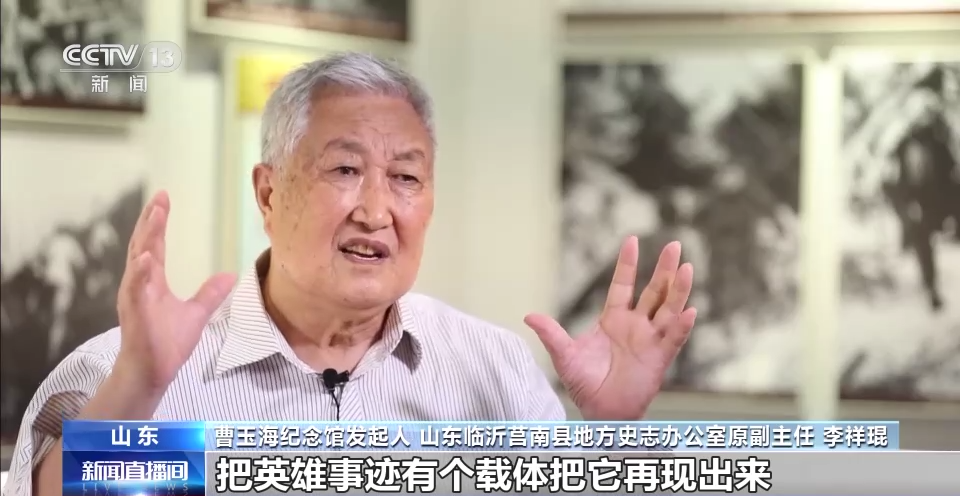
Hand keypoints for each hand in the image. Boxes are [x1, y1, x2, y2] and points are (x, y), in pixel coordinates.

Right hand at [115, 191, 235, 389]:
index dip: (158, 222)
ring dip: (147, 237)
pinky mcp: (135, 312)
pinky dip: (141, 272)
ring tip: (155, 214)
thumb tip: (230, 275)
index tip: (163, 199)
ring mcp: (135, 296)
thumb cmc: (167, 343)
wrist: (154, 371)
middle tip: (160, 197)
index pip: (154, 245)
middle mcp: (140, 283)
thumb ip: (210, 293)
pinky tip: (147, 257)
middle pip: (144, 244)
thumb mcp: (196, 313)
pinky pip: (137, 288)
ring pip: (139, 260)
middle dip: (151, 220)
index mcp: (153, 281)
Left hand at [525, 236, 695, 420]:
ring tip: (686, 267)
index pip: (623, 285)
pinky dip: (683, 326)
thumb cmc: (584, 384)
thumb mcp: (565, 356)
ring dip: (678, 290)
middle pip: (654, 291)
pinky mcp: (660, 359)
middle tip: (674, 244)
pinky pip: (674, 339)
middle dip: (663, 269)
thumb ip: (551, 335)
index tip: (631, 239)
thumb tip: (528, 316)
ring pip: (669, 309)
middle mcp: (636, 326)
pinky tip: (689, 311)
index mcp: (613, 319)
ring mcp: (650, 341)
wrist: (601, 413)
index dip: (627, 264)